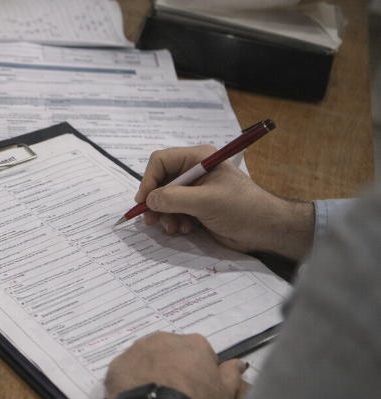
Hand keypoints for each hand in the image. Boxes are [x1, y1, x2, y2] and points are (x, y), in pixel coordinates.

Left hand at [105, 332, 244, 398]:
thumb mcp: (225, 393)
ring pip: (145, 357)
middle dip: (172, 366)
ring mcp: (137, 349)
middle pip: (170, 351)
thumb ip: (232, 374)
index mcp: (194, 342)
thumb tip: (239, 363)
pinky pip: (125, 369)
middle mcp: (164, 339)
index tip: (196, 387)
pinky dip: (129, 379)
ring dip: (149, 370)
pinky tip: (136, 396)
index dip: (198, 370)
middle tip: (173, 390)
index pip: (198, 352)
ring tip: (153, 394)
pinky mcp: (117, 364)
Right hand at [134, 146, 314, 260]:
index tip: (143, 202)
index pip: (161, 161)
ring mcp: (195, 190)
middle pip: (160, 182)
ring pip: (164, 200)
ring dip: (165, 215)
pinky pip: (174, 211)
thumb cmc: (242, 208)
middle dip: (156, 202)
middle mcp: (194, 171)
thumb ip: (174, 199)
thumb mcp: (206, 202)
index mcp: (198, 159)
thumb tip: (148, 200)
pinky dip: (175, 221)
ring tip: (174, 228)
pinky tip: (186, 229)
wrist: (265, 229)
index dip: (148, 180)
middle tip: (151, 221)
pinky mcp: (196, 207)